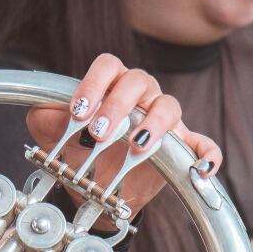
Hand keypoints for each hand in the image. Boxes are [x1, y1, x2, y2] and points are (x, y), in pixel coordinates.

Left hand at [24, 54, 221, 214]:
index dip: (93, 84)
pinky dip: (206, 153)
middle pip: (138, 81)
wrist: (93, 185)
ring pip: (169, 105)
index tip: (78, 112)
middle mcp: (140, 94)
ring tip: (136, 145)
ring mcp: (163, 120)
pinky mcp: (180, 147)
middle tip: (99, 134)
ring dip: (153, 124)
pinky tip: (200, 165)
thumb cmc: (75, 147)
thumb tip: (55, 115)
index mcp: (110, 82)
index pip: (107, 66)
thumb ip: (45, 116)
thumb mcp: (49, 131)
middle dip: (117, 106)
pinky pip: (202, 144)